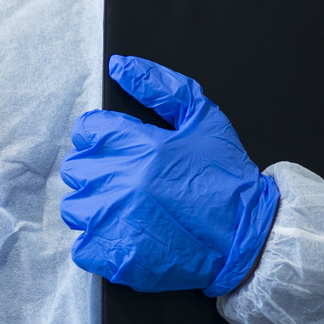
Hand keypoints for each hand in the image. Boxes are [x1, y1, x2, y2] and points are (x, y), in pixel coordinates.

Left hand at [61, 55, 280, 295]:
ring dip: (95, 208)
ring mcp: (117, 222)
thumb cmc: (227, 177)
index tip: (119, 148)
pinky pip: (82, 248)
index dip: (102, 136)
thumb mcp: (204, 118)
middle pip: (75, 168)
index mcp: (140, 145)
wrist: (248, 237)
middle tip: (125, 180)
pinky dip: (98, 244)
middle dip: (97, 171)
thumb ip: (160, 87)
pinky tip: (124, 236)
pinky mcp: (117, 257)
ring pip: (75, 208)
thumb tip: (121, 66)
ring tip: (125, 210)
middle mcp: (121, 181)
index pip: (87, 130)